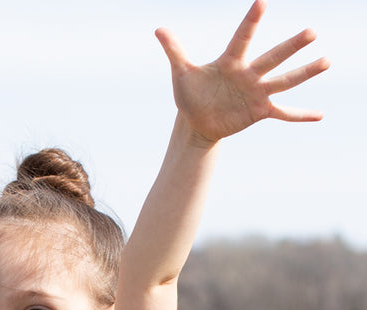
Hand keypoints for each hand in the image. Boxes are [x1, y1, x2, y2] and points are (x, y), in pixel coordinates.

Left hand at [156, 0, 328, 145]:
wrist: (197, 121)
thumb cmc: (191, 94)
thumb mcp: (181, 74)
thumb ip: (174, 50)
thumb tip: (159, 29)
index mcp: (231, 61)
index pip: (242, 38)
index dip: (251, 21)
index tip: (262, 2)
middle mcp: (249, 73)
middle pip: (272, 57)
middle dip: (291, 46)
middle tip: (311, 32)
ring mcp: (257, 92)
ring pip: (284, 81)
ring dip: (305, 72)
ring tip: (327, 61)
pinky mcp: (259, 110)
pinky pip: (283, 113)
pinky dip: (301, 115)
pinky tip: (320, 115)